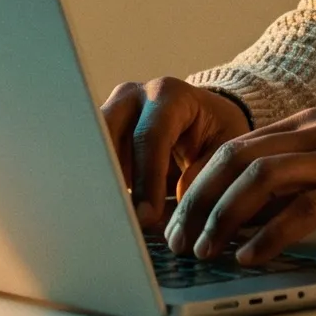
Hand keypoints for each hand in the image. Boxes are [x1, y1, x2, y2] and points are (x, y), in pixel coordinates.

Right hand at [100, 76, 249, 231]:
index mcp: (168, 95)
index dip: (146, 178)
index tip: (148, 216)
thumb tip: (179, 207)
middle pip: (106, 134)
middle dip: (111, 178)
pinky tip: (105, 213)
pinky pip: (89, 161)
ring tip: (110, 221)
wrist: (205, 120)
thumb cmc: (217, 134)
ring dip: (98, 184)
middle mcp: (132, 97)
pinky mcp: (98, 133)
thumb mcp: (225, 150)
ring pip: (90, 148)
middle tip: (120, 219)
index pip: (149, 135)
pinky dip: (97, 187)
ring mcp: (110, 112)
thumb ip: (204, 174)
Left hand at [164, 108, 315, 266]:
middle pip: (237, 160)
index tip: (176, 219)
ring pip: (261, 179)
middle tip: (179, 239)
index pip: (234, 148)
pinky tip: (251, 257)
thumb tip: (239, 217)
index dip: (197, 184)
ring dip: (224, 217)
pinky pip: (303, 210)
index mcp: (309, 125)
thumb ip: (293, 182)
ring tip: (206, 250)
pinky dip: (269, 235)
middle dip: (198, 201)